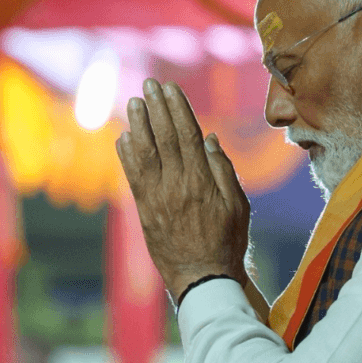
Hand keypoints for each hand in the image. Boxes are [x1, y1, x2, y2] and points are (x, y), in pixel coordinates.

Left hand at [115, 78, 250, 300]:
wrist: (202, 277)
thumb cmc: (227, 241)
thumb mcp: (238, 205)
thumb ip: (223, 170)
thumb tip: (209, 137)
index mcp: (202, 181)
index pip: (187, 135)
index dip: (177, 108)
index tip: (171, 89)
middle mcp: (177, 185)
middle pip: (164, 137)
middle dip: (156, 108)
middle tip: (149, 85)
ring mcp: (158, 198)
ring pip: (145, 153)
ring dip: (138, 125)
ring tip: (134, 102)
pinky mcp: (144, 210)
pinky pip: (132, 177)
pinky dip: (126, 155)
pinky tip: (123, 137)